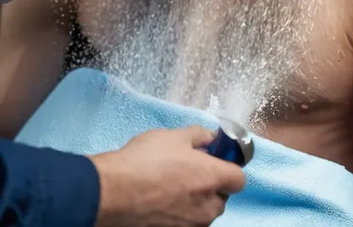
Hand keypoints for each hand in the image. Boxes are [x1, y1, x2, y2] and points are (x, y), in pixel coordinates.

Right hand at [91, 126, 244, 226]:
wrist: (114, 192)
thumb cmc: (145, 160)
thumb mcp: (173, 136)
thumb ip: (198, 135)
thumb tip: (210, 138)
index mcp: (211, 178)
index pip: (239, 178)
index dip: (228, 166)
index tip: (214, 158)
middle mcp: (207, 206)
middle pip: (221, 197)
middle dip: (210, 185)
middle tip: (189, 170)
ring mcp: (191, 224)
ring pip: (204, 212)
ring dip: (195, 200)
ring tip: (171, 184)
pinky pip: (186, 221)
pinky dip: (180, 211)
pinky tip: (160, 198)